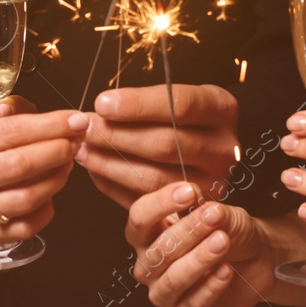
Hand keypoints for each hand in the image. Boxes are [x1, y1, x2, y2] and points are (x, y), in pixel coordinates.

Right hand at [0, 105, 85, 260]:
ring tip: (68, 162)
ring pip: (25, 198)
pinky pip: (25, 226)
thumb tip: (15, 107)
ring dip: (56, 178)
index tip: (75, 118)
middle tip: (78, 138)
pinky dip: (46, 208)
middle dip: (58, 149)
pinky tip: (52, 191)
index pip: (10, 132)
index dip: (49, 125)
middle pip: (20, 164)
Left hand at [80, 85, 237, 208]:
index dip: (137, 104)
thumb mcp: (181, 96)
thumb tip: (102, 108)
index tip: (102, 103)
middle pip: (164, 144)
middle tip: (84, 127)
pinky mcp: (191, 209)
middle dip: (116, 135)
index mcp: (222, 109)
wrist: (213, 149)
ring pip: (152, 178)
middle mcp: (222, 148)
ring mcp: (211, 183)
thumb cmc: (187, 117)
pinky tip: (96, 169)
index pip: (180, 105)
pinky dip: (114, 185)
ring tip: (82, 149)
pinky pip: (145, 200)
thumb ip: (149, 102)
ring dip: (109, 164)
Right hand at [125, 182, 278, 306]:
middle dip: (188, 232)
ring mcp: (163, 294)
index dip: (160, 204)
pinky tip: (226, 270)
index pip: (139, 218)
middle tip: (214, 216)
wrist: (257, 258)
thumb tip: (200, 203)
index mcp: (147, 235)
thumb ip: (208, 210)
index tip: (189, 192)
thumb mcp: (221, 213)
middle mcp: (149, 266)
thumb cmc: (228, 231)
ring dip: (199, 259)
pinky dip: (210, 288)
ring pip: (173, 280)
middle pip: (157, 251)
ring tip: (223, 242)